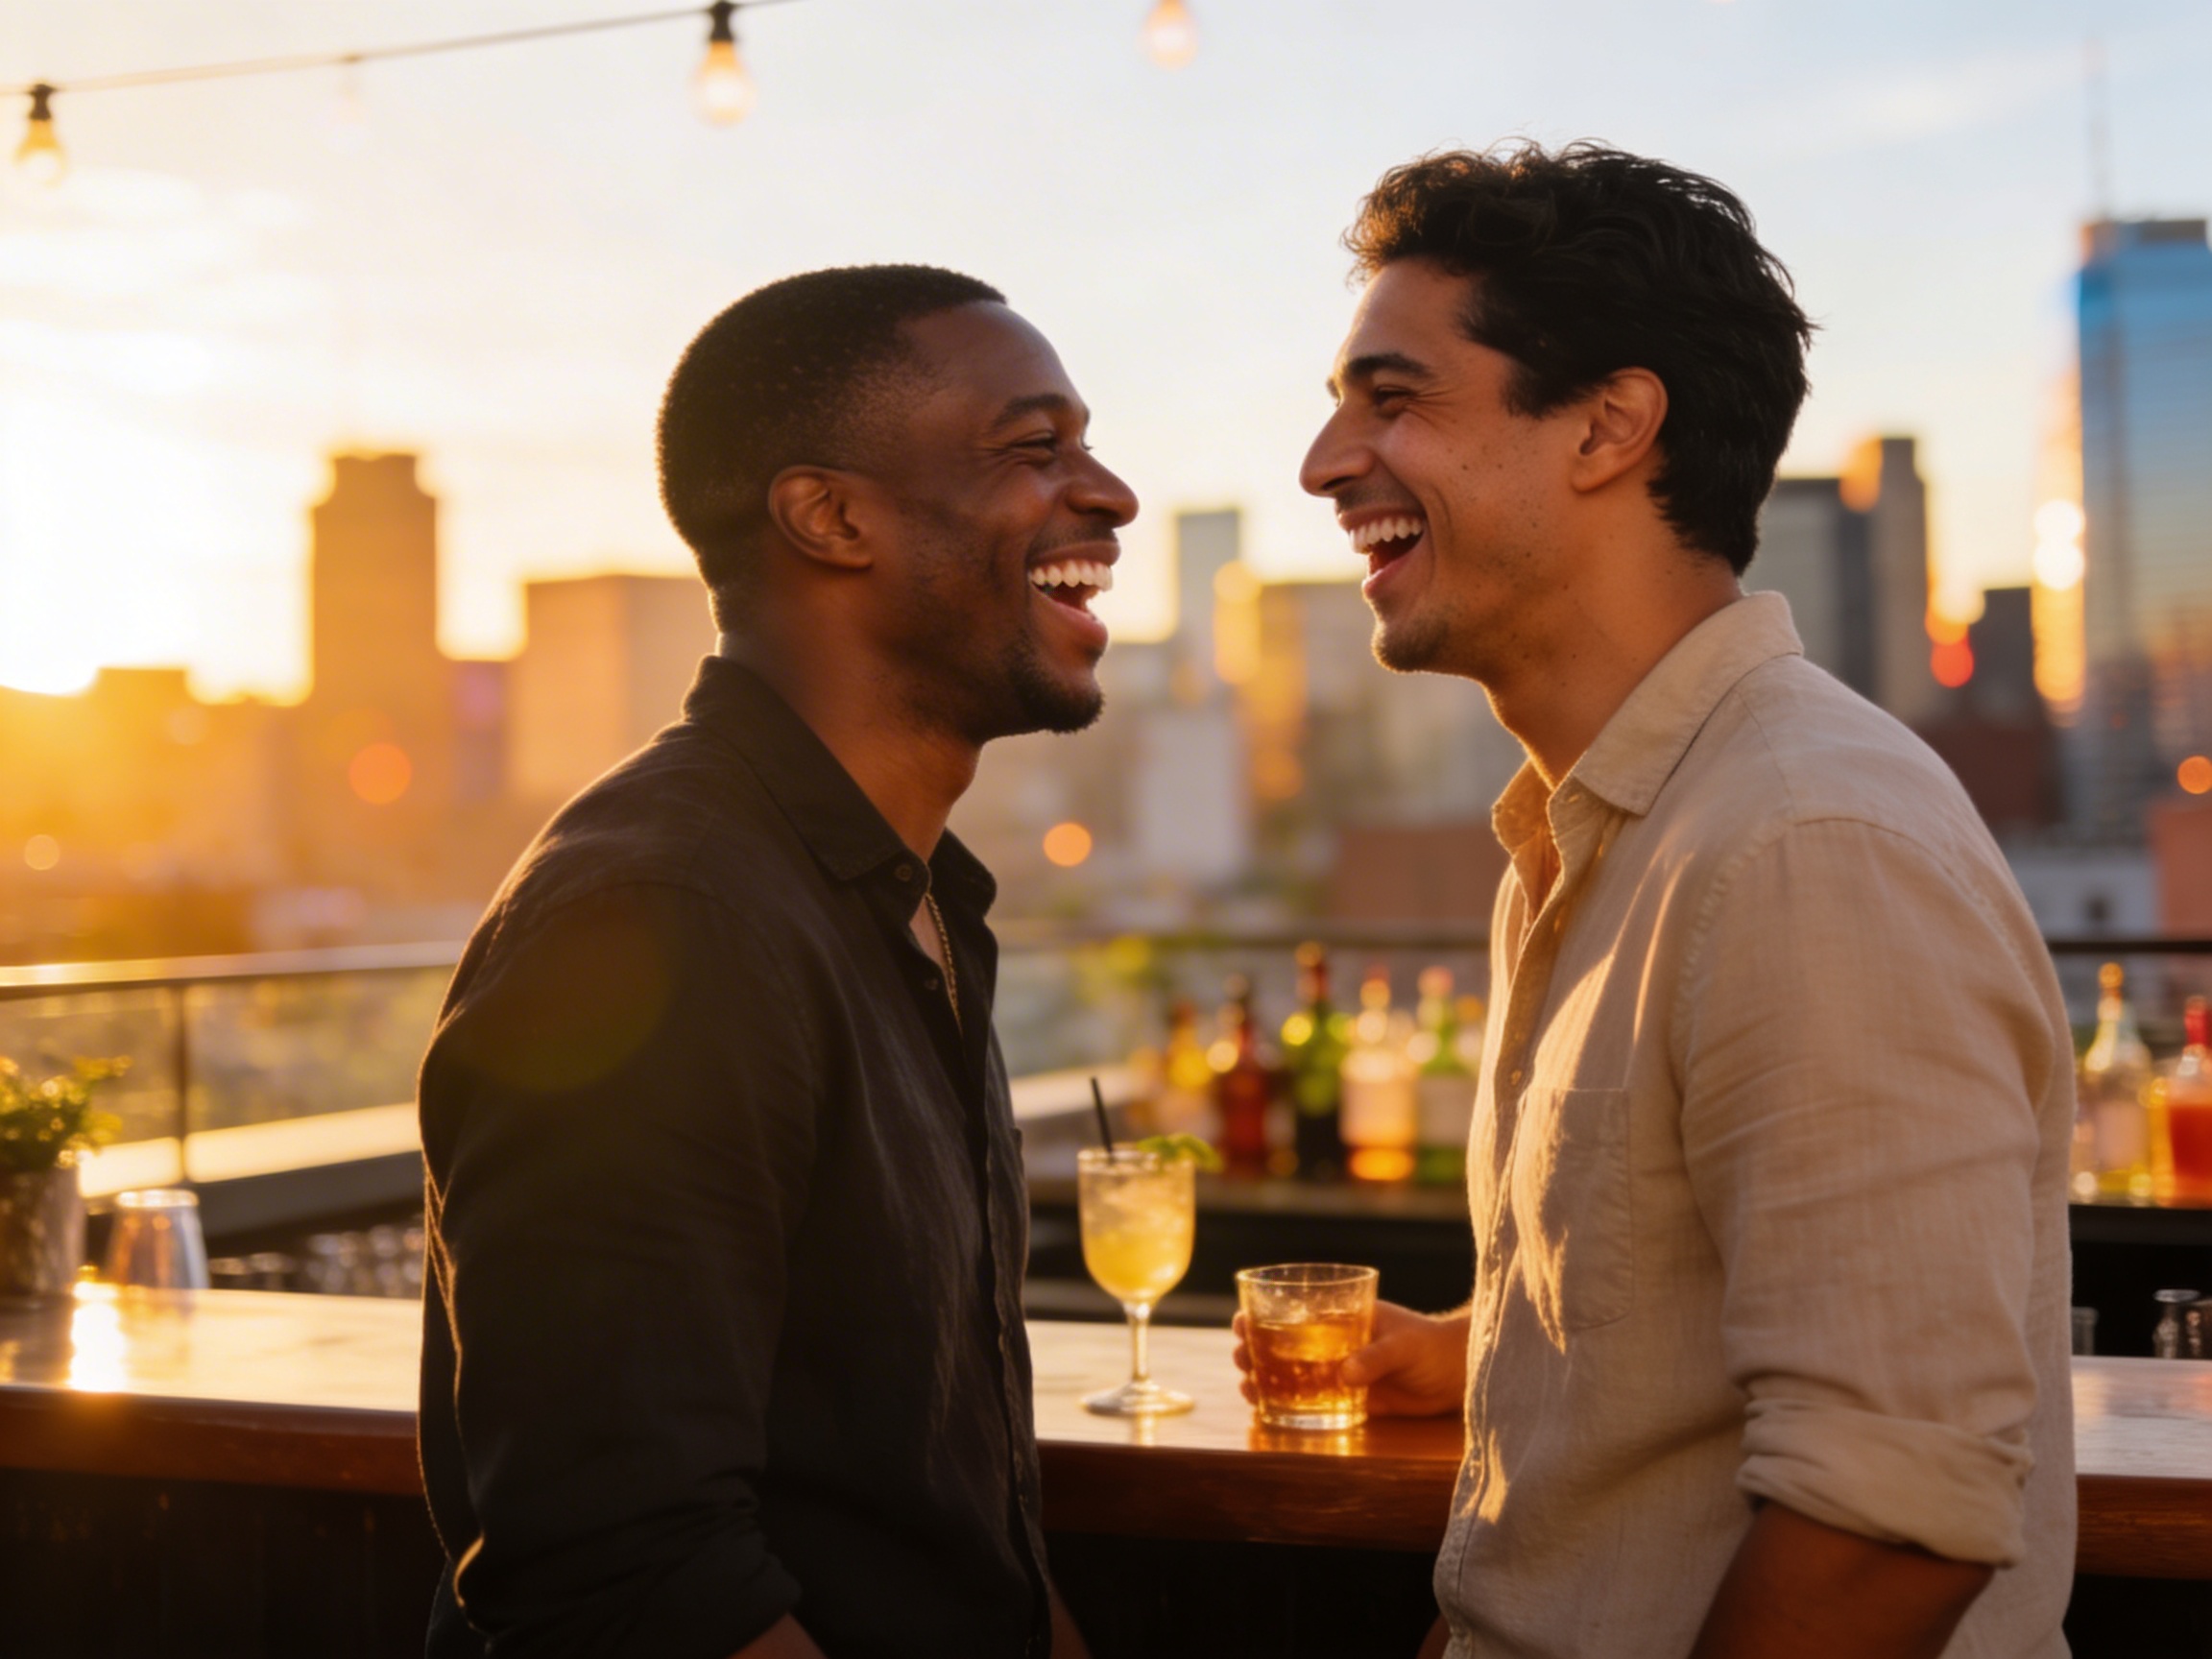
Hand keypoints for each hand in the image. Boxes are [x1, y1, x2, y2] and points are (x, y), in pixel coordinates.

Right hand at [1232, 1299, 1468, 1418]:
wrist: (1459, 1374)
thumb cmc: (1431, 1345)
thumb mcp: (1402, 1344)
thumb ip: (1374, 1357)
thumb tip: (1342, 1375)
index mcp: (1342, 1316)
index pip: (1295, 1310)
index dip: (1263, 1314)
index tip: (1241, 1322)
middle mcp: (1335, 1343)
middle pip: (1284, 1344)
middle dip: (1255, 1349)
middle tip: (1240, 1359)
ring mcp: (1342, 1372)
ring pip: (1294, 1374)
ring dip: (1267, 1379)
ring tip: (1248, 1388)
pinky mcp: (1353, 1399)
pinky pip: (1315, 1402)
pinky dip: (1291, 1406)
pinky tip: (1271, 1411)